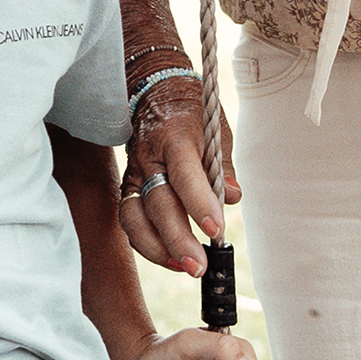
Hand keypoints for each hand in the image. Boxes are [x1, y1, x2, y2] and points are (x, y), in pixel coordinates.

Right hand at [118, 71, 240, 275]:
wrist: (154, 91)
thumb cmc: (192, 112)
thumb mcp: (216, 127)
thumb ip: (223, 164)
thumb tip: (233, 197)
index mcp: (175, 138)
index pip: (185, 174)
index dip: (199, 204)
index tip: (216, 230)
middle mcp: (149, 158)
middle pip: (157, 204)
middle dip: (178, 239)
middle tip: (199, 266)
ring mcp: (134, 173)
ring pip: (135, 217)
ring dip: (158, 249)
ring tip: (184, 268)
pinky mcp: (127, 186)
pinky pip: (130, 220)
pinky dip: (147, 243)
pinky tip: (170, 259)